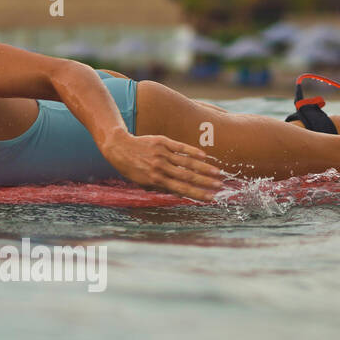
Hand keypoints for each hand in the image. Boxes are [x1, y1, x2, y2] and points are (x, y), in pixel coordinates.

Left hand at [101, 132, 224, 201]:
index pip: (182, 189)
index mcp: (156, 180)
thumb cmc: (132, 168)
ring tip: (218, 173)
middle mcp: (160, 168)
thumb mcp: (143, 182)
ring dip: (204, 168)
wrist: (119, 147)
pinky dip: (193, 151)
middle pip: (188, 176)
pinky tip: (204, 156)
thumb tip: (179, 194)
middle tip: (220, 186)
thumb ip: (161, 187)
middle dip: (205, 182)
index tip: (211, 198)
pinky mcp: (162, 142)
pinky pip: (180, 147)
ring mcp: (162, 154)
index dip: (197, 194)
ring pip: (187, 162)